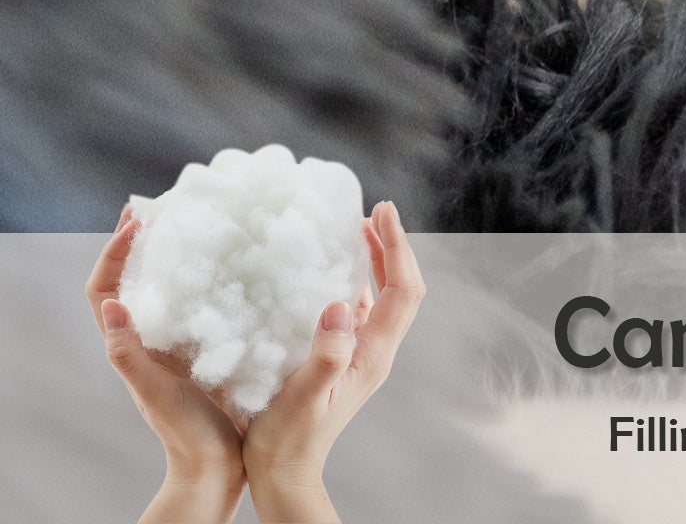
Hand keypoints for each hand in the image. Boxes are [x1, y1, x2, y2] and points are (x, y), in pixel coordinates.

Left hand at [88, 207, 246, 522]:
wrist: (220, 465)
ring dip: (179, 250)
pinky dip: (215, 274)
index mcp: (134, 345)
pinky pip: (207, 300)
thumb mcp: (156, 392)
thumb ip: (131, 353)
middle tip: (169, 203)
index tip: (139, 218)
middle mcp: (154, 337)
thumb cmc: (187, 431)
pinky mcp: (212, 344)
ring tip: (203, 219)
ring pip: (172, 285)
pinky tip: (243, 259)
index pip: (104, 290)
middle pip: (136, 278)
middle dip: (145, 238)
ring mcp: (182, 340)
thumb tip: (110, 305)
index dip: (113, 252)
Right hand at [243, 201, 425, 522]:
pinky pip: (363, 306)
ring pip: (384, 294)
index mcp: (372, 356)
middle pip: (402, 287)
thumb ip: (324, 356)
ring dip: (379, 258)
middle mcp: (375, 350)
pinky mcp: (345, 355)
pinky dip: (359, 277)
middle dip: (394, 245)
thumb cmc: (284, 442)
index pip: (402, 290)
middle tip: (377, 209)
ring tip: (362, 226)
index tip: (382, 212)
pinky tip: (338, 267)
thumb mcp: (300, 399)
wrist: (282, 475)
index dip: (397, 248)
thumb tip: (341, 305)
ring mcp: (362, 352)